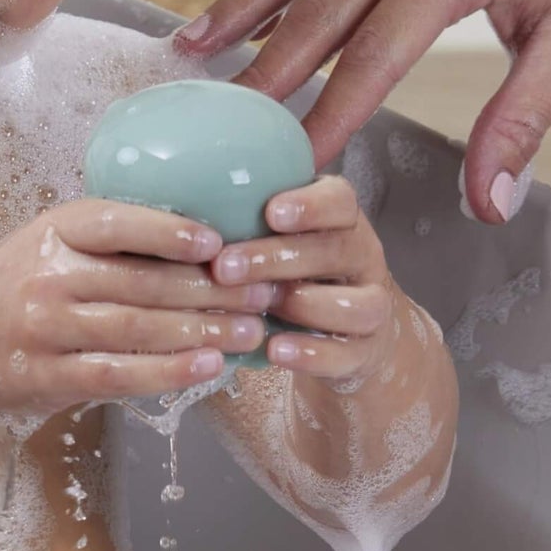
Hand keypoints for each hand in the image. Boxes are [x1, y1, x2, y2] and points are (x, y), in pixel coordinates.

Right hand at [0, 199, 278, 419]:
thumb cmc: (21, 283)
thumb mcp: (53, 241)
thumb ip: (111, 237)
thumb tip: (204, 236)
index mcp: (56, 229)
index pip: (115, 223)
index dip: (168, 230)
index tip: (219, 240)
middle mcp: (50, 274)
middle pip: (141, 280)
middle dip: (211, 287)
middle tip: (264, 290)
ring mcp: (48, 326)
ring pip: (137, 328)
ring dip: (202, 330)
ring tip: (251, 331)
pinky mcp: (51, 374)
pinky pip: (118, 373)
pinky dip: (167, 371)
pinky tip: (208, 368)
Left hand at [206, 176, 394, 383]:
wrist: (345, 331)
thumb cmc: (294, 269)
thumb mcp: (277, 237)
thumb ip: (247, 216)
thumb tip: (179, 197)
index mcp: (342, 220)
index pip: (340, 201)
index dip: (309, 205)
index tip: (269, 212)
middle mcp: (363, 257)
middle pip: (335, 250)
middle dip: (278, 257)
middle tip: (225, 266)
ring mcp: (371, 304)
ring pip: (356, 303)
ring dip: (303, 304)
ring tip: (258, 307)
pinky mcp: (366, 350)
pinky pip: (347, 353)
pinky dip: (312, 353)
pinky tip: (276, 350)